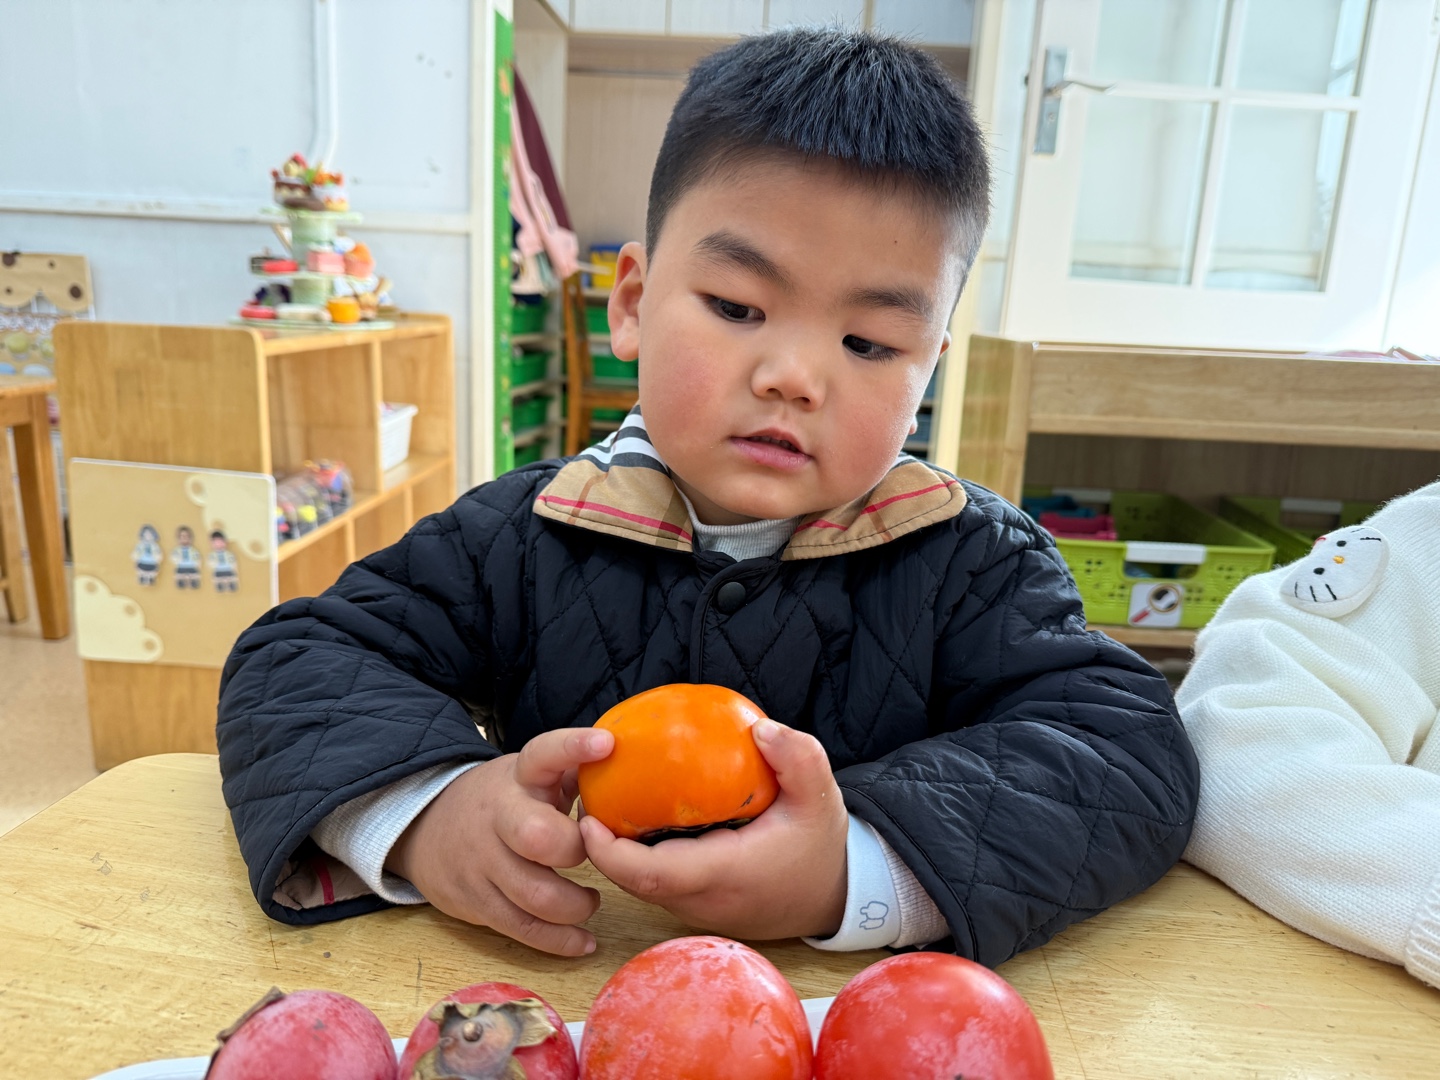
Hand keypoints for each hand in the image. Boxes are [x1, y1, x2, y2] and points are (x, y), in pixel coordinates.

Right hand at [386, 727, 614, 955]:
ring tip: (589, 902)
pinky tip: (584, 941)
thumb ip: (573, 772)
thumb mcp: (530, 777)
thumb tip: (630, 764)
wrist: (426, 828)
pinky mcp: (475, 901)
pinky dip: (559, 940)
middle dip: (574, 852)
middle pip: (537, 836)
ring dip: (575, 906)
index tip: (606, 744)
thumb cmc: (503, 802)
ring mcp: (483, 862)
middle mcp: (497, 817)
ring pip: (534, 895)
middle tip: (590, 855)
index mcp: (517, 778)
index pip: (542, 754)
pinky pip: (522, 928)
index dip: (573, 747)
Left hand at [580, 719, 848, 939]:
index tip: (588, 816)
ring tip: (602, 800)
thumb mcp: (821, 797)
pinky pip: (656, 884)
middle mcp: (703, 900)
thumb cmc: (820, 846)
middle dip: (600, 846)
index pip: (650, 874)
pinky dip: (637, 856)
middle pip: (633, 881)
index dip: (608, 853)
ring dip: (616, 852)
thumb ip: (798, 758)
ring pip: (640, 885)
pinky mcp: (696, 907)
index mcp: (726, 875)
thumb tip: (760, 728)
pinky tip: (635, 816)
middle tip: (587, 795)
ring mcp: (697, 910)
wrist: (834, 897)